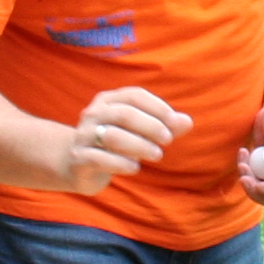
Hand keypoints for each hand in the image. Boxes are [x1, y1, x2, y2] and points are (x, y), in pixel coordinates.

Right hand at [56, 86, 187, 194]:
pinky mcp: (79, 158)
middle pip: (124, 114)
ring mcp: (84, 136)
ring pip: (112, 136)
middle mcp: (94, 113)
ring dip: (139, 145)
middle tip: (168, 140)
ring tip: (157, 155)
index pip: (134, 95)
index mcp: (109, 100)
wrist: (76, 163)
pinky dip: (121, 163)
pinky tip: (135, 168)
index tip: (175, 122)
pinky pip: (100, 158)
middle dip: (150, 126)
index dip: (157, 107)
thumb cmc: (116, 144)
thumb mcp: (140, 132)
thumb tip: (187, 122)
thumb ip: (164, 126)